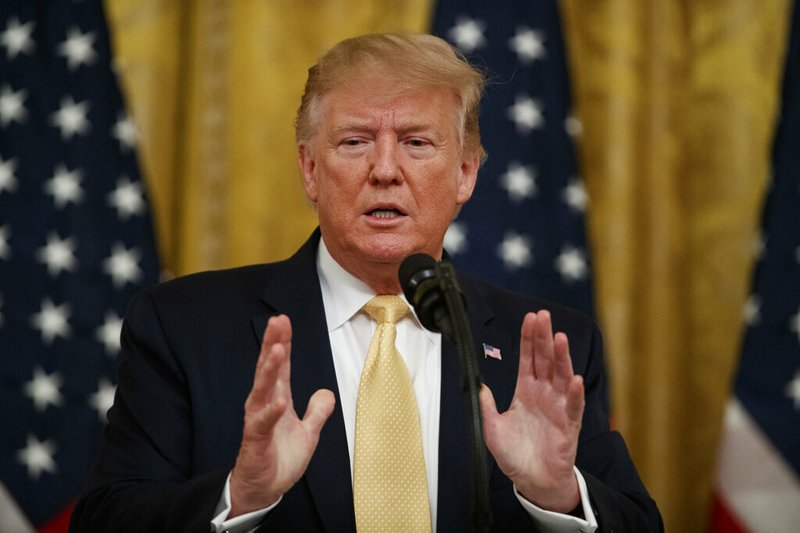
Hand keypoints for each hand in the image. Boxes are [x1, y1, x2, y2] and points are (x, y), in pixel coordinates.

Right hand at [229, 315, 335, 516]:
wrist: (264, 489)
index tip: (284, 320)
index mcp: (277, 399)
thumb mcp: (308, 433)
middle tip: (277, 321)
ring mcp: (258, 421)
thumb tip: (326, 392)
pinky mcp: (256, 440)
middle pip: (269, 369)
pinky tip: (279, 400)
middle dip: (273, 344)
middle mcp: (265, 405)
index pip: (281, 366)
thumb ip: (317, 412)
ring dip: (269, 369)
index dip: (283, 343)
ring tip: (278, 349)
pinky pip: (263, 424)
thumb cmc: (280, 459)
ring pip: (262, 389)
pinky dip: (271, 411)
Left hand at [479, 310, 584, 512]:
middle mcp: (543, 394)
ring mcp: (558, 407)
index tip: (529, 318)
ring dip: (561, 357)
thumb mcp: (492, 429)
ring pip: (561, 376)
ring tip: (559, 338)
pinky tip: (575, 379)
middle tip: (543, 316)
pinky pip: (573, 406)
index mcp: (525, 391)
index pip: (527, 359)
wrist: (533, 481)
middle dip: (543, 337)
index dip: (528, 339)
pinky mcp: (568, 425)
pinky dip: (575, 393)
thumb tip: (478, 385)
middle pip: (545, 360)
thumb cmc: (515, 455)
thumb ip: (486, 406)